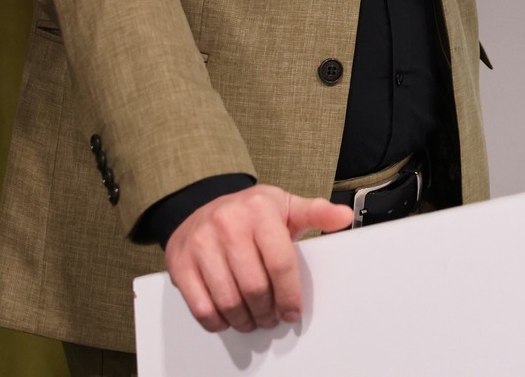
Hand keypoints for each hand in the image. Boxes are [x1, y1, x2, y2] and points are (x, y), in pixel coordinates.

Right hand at [164, 185, 353, 332]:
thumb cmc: (248, 211)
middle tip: (272, 318)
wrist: (199, 204)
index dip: (290, 295)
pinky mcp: (180, 263)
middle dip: (267, 311)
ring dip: (245, 319)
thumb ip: (316, 213)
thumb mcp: (284, 205)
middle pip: (255, 287)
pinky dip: (217, 321)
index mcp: (259, 209)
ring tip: (253, 320)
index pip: (281, 263)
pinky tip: (228, 317)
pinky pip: (201, 306)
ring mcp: (201, 243)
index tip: (292, 312)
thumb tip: (343, 216)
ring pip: (228, 300)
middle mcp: (228, 223)